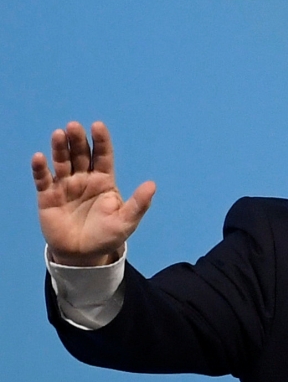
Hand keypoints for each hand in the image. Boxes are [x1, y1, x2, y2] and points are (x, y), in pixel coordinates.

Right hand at [31, 121, 155, 265]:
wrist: (83, 255)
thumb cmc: (107, 236)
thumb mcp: (126, 222)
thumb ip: (138, 203)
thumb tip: (153, 185)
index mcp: (104, 181)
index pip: (103, 156)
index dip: (101, 141)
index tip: (98, 126)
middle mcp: (84, 179)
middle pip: (80, 154)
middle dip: (77, 140)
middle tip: (74, 126)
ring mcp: (65, 186)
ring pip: (62, 162)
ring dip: (59, 148)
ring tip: (59, 134)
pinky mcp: (48, 196)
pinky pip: (43, 179)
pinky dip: (40, 169)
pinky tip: (39, 158)